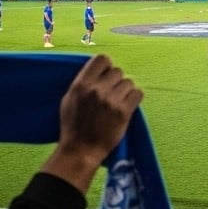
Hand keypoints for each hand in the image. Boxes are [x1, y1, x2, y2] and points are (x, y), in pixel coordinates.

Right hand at [53, 55, 143, 183]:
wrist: (81, 150)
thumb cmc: (73, 126)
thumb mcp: (69, 99)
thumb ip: (83, 83)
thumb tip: (97, 70)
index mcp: (81, 84)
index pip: (102, 59)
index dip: (106, 66)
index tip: (105, 75)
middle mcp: (97, 90)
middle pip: (118, 71)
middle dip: (116, 81)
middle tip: (111, 93)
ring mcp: (111, 100)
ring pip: (129, 83)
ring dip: (125, 91)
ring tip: (118, 102)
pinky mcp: (124, 111)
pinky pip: (138, 93)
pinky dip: (134, 98)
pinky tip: (127, 106)